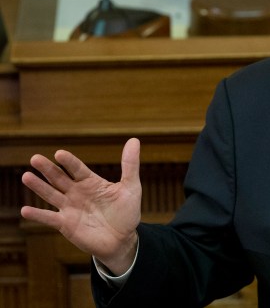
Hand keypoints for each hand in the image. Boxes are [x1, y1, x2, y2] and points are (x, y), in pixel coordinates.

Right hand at [20, 138, 142, 274]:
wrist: (122, 240)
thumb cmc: (126, 212)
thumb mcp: (131, 187)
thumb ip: (130, 165)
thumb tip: (134, 140)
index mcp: (90, 182)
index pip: (77, 168)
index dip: (69, 161)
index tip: (59, 153)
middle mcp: (76, 192)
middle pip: (59, 178)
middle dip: (47, 169)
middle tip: (35, 158)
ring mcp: (69, 208)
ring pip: (50, 194)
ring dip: (38, 186)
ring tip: (26, 176)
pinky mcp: (65, 224)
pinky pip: (49, 218)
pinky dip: (37, 215)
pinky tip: (25, 210)